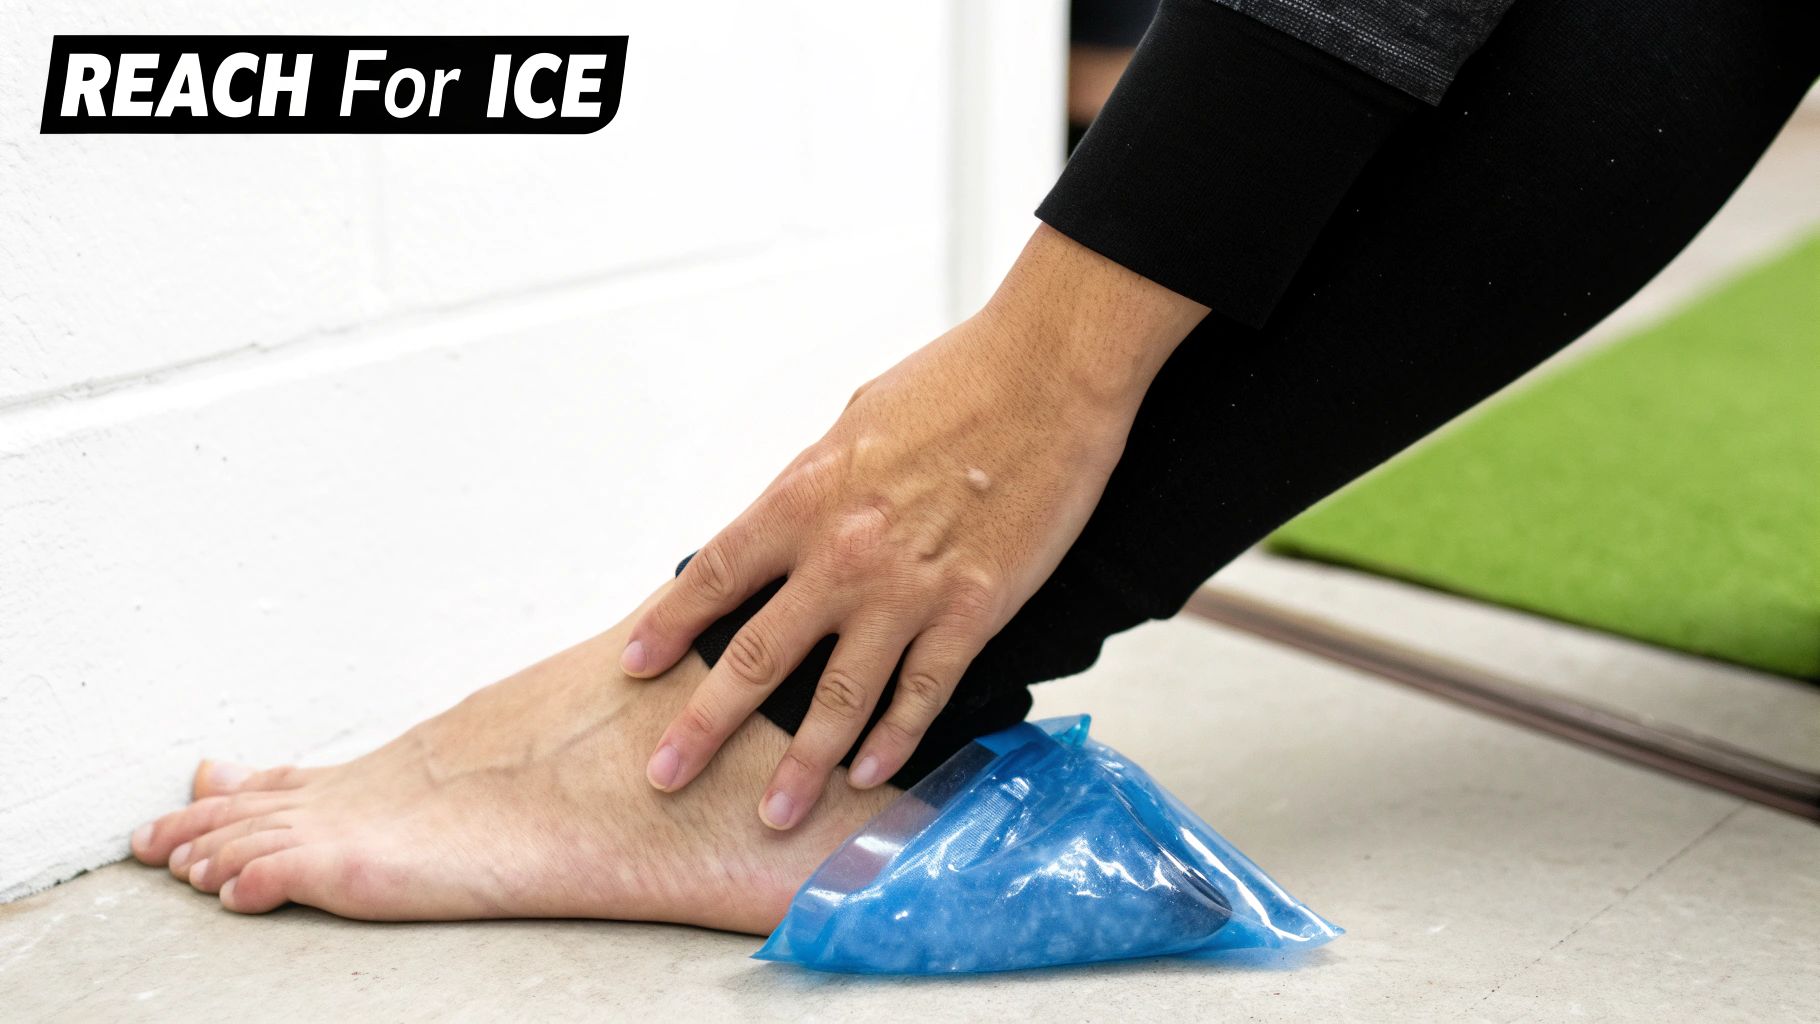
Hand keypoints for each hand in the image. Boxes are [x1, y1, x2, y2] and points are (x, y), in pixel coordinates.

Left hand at [623, 225, 1206, 827]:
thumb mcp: (856, 424)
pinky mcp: (971, 611)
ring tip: (773, 812)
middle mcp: (841, 554)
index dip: (670, 626)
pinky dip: (893, 742)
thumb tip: (793, 522)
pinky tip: (870, 775)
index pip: (715, 574)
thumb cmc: (958, 383)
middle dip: (704, 724)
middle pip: (755, 656)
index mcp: (804, 497)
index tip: (636, 665)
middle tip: (668, 771)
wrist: (1047, 374)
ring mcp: (906, 591)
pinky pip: (920, 694)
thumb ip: (817, 486)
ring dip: (801, 765)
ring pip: (836, 698)